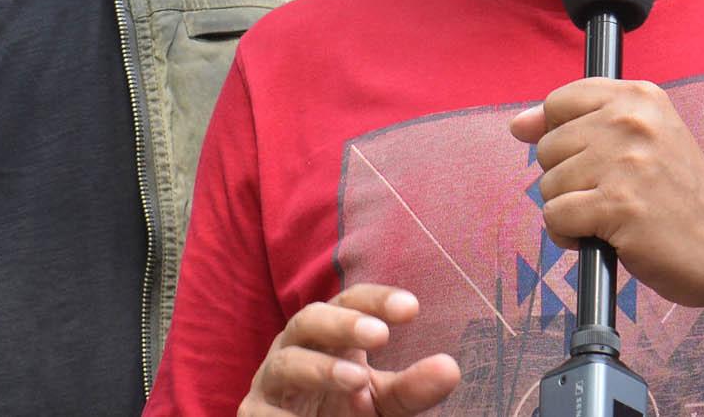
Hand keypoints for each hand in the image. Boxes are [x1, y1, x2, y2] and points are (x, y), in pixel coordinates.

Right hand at [239, 284, 460, 416]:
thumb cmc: (344, 411)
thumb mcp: (383, 402)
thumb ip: (411, 387)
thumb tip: (451, 368)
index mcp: (328, 334)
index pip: (349, 301)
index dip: (376, 299)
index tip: (412, 308)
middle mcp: (295, 347)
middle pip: (309, 319)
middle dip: (342, 323)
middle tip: (379, 335)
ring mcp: (270, 381)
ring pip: (286, 363)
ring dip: (321, 369)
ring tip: (357, 383)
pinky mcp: (252, 414)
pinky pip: (263, 410)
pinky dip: (287, 416)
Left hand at [509, 78, 703, 309]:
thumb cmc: (677, 193)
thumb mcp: (641, 139)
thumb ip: (578, 122)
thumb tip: (518, 124)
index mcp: (639, 97)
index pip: (560, 101)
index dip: (559, 134)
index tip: (583, 157)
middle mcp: (631, 121)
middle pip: (548, 146)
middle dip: (567, 178)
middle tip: (610, 192)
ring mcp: (624, 163)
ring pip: (548, 184)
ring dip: (570, 209)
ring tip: (609, 215)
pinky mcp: (617, 205)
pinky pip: (555, 217)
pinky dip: (569, 234)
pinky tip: (600, 237)